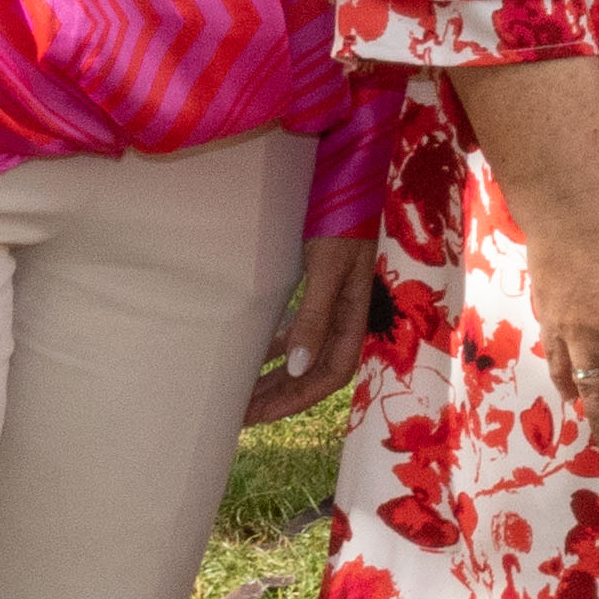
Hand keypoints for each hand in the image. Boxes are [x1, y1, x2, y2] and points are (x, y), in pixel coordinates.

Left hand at [244, 235, 381, 427]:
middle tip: (241, 414)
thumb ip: (315, 316)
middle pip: (316, 371)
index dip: (297, 399)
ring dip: (277, 376)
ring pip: (306, 354)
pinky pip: (301, 331)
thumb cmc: (343, 222)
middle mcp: (349, 317)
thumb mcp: (328, 268)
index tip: (260, 415)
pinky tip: (257, 353)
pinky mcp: (324, 290)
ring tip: (244, 392)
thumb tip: (296, 367)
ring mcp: (337, 305)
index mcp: (357, 317)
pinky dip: (279, 348)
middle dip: (281, 396)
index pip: (331, 374)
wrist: (352, 182)